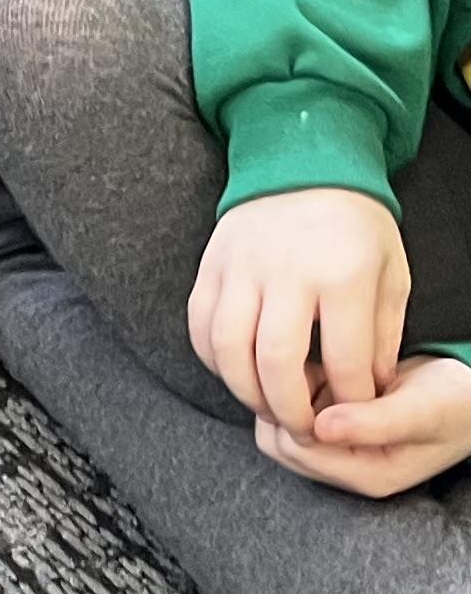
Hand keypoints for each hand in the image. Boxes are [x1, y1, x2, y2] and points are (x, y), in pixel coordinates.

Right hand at [189, 186, 409, 432]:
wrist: (302, 166)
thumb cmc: (355, 228)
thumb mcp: (392, 276)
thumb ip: (382, 334)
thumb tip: (366, 387)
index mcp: (343, 276)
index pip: (344, 361)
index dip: (350, 400)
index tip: (352, 413)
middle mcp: (287, 273)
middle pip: (277, 361)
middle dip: (289, 408)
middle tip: (299, 427)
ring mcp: (242, 268)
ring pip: (229, 347)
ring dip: (244, 390)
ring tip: (265, 406)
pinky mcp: (211, 265)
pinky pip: (200, 324)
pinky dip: (213, 359)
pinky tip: (234, 371)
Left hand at [260, 353, 470, 498]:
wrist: (470, 397)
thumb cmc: (453, 404)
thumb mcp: (421, 411)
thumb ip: (372, 423)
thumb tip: (318, 427)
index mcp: (365, 475)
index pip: (292, 448)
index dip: (293, 410)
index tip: (323, 378)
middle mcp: (346, 469)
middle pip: (277, 440)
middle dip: (288, 403)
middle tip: (324, 373)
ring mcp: (339, 451)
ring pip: (280, 422)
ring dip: (294, 393)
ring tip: (331, 373)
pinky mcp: (337, 431)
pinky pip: (294, 410)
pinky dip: (302, 388)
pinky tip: (330, 372)